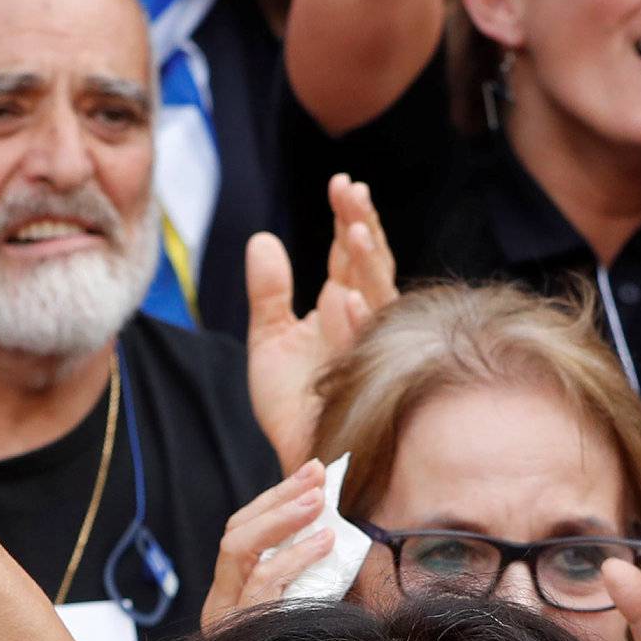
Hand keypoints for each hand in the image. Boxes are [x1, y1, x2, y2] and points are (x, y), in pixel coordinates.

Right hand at [199, 463, 336, 629]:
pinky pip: (263, 581)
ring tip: (318, 500)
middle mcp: (220, 604)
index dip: (276, 501)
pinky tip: (324, 541)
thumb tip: (335, 531)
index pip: (243, 534)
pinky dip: (295, 555)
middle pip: (236, 532)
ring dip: (281, 517)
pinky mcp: (241, 631)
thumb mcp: (307, 611)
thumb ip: (311, 578)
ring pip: (238, 548)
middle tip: (317, 475)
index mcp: (231, 597)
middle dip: (277, 498)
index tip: (312, 475)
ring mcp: (224, 618)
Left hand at [245, 175, 392, 471]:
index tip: (340, 183)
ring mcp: (366, 349)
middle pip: (369, 265)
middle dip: (362, 227)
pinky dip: (360, 324)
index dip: (347, 218)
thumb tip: (262, 239)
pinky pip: (368, 349)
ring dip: (368, 267)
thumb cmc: (292, 406)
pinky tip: (348, 299)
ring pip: (378, 299)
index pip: (349, 253)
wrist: (297, 458)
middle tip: (350, 190)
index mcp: (341, 306)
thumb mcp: (269, 341)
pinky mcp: (363, 383)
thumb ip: (269, 293)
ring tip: (355, 232)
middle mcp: (360, 322)